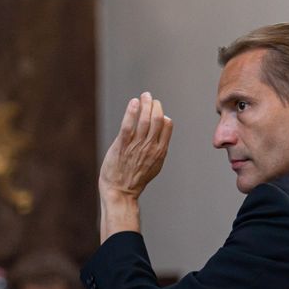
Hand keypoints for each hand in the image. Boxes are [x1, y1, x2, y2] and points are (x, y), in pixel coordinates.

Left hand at [98, 92, 171, 239]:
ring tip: (143, 96)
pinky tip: (134, 102)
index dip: (162, 113)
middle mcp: (150, 147)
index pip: (167, 125)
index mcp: (160, 151)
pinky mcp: (122, 146)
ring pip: (144, 119)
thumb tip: (162, 129)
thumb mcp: (154, 165)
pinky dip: (132, 112)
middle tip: (149, 97)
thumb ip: (158, 148)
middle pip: (157, 119)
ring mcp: (136, 146)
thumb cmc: (135, 179)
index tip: (156, 108)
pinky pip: (128, 125)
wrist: (121, 192)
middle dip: (154, 105)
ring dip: (145, 104)